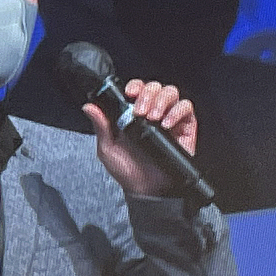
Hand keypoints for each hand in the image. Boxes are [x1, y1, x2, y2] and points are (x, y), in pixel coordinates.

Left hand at [83, 78, 196, 197]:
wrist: (146, 189)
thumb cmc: (128, 171)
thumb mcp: (108, 149)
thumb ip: (101, 127)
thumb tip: (89, 108)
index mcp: (133, 115)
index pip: (137, 89)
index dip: (135, 86)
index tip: (129, 93)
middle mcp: (152, 113)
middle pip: (154, 87)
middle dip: (146, 94)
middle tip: (140, 112)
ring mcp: (169, 118)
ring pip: (171, 92)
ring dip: (161, 101)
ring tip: (153, 118)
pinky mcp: (185, 127)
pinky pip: (186, 107)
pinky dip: (176, 111)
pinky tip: (166, 124)